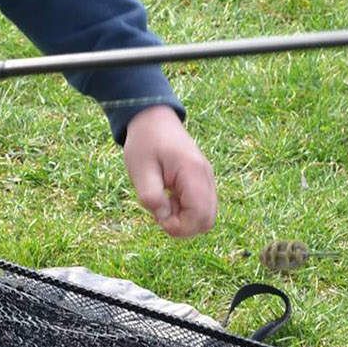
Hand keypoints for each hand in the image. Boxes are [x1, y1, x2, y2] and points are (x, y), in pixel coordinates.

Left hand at [121, 105, 215, 237]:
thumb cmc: (145, 142)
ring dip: (184, 218)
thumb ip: (151, 196)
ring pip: (206, 215)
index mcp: (192, 172)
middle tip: (160, 211)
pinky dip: (186, 210)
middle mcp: (206, 176)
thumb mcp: (139, 170)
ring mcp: (207, 178)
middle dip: (183, 226)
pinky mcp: (203, 179)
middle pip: (207, 221)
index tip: (158, 216)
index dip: (180, 227)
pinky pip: (202, 205)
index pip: (200, 216)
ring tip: (164, 201)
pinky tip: (169, 197)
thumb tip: (164, 217)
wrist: (153, 119)